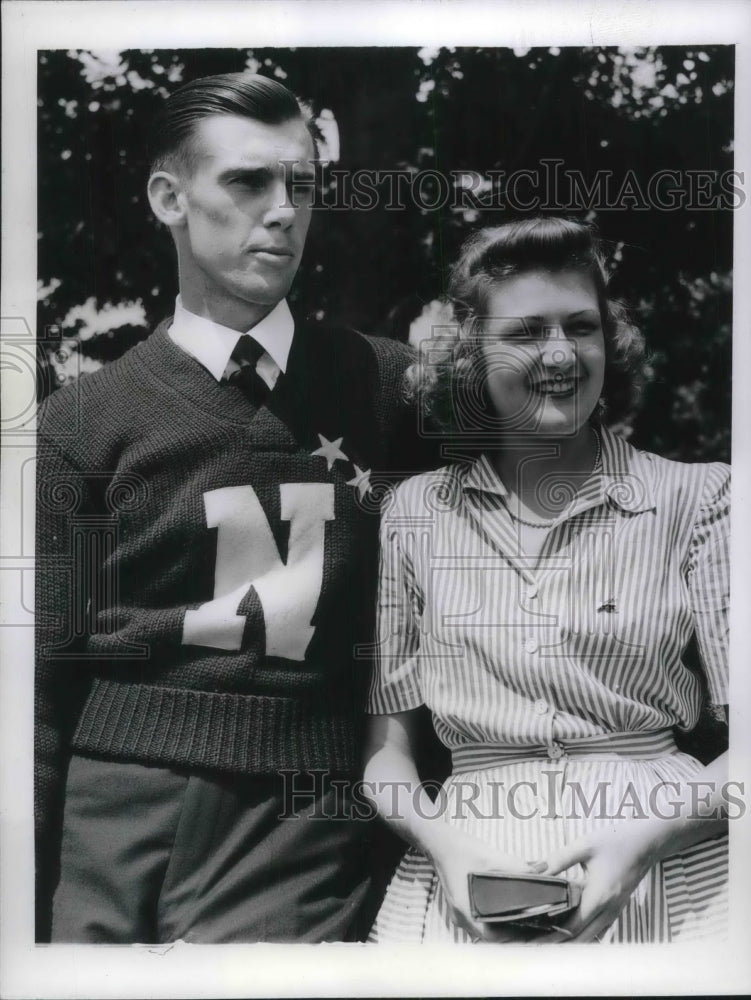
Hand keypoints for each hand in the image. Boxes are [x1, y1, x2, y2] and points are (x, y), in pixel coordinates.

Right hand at [425, 823, 540, 942]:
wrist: (438, 842)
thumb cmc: (459, 850)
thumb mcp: (489, 856)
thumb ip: (514, 866)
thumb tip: (540, 871)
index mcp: (463, 910)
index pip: (492, 936)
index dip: (514, 937)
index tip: (533, 932)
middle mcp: (461, 917)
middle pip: (492, 934)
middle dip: (515, 931)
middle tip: (538, 925)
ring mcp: (461, 913)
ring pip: (488, 927)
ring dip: (507, 925)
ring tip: (531, 919)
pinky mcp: (463, 906)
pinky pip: (483, 919)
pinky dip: (499, 917)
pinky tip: (514, 908)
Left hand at [533, 821, 658, 942]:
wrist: (647, 842)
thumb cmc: (615, 841)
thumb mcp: (584, 845)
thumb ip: (558, 860)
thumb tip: (532, 871)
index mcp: (599, 897)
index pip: (572, 927)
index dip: (550, 937)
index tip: (530, 941)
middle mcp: (608, 911)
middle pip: (580, 939)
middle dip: (555, 945)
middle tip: (531, 944)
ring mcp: (614, 912)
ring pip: (589, 937)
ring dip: (567, 941)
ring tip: (542, 938)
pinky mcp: (615, 909)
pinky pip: (596, 929)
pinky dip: (580, 933)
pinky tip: (563, 927)